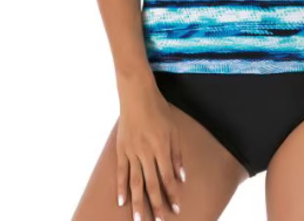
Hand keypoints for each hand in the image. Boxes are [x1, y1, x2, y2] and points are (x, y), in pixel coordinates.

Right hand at [115, 71, 185, 220]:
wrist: (137, 96)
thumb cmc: (159, 110)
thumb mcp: (174, 130)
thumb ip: (177, 154)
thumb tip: (181, 177)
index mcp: (162, 147)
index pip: (168, 177)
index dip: (172, 194)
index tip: (176, 208)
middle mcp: (146, 152)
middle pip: (151, 184)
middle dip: (156, 205)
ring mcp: (132, 152)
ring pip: (135, 182)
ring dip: (137, 203)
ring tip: (139, 219)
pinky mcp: (121, 149)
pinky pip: (121, 172)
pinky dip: (121, 187)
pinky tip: (121, 201)